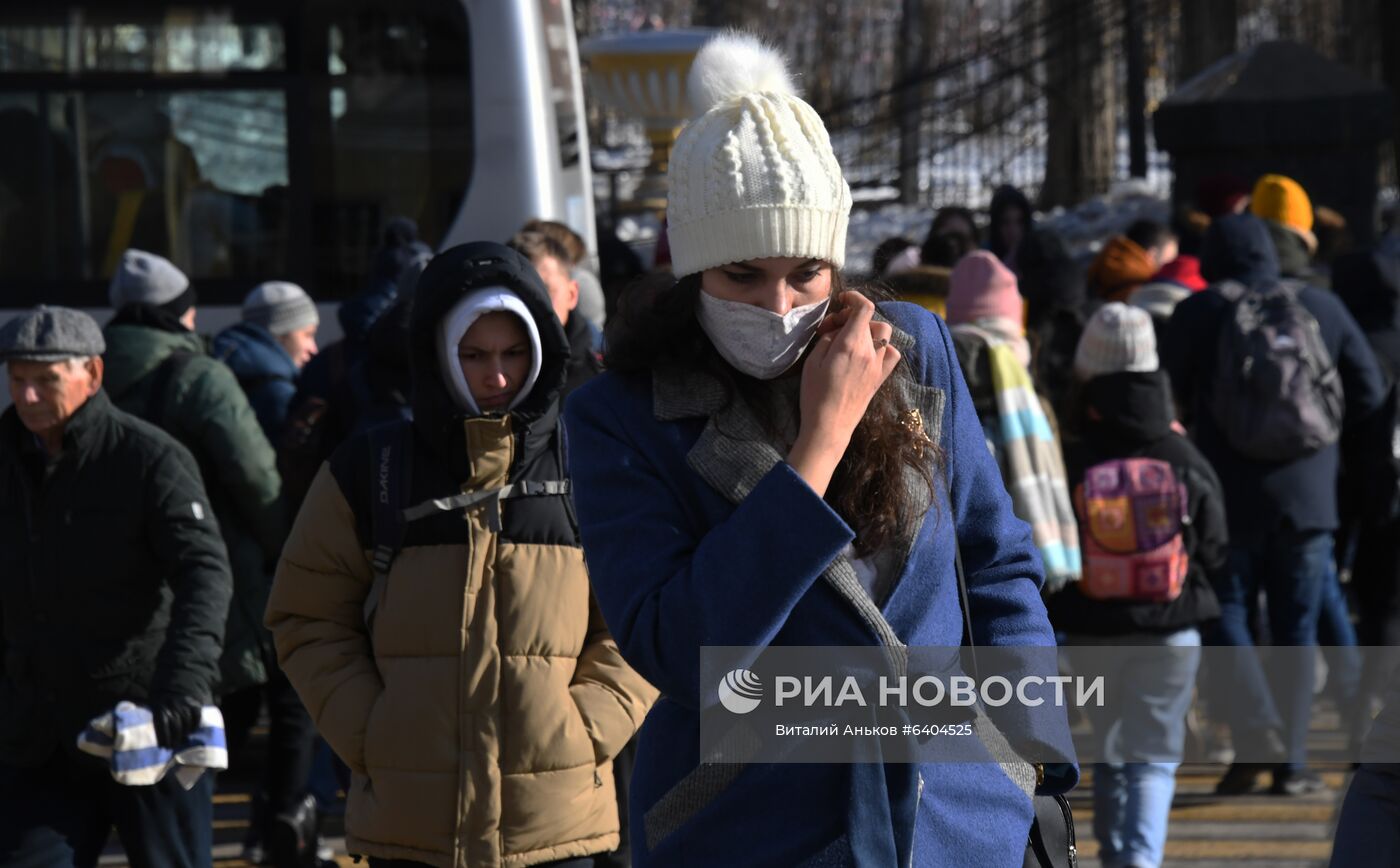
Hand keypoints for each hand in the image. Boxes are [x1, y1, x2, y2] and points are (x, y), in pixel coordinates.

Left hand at [150, 695, 203, 748]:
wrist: (173, 689)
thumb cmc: (163, 708)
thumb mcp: (156, 713)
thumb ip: (159, 727)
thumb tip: (163, 746)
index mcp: (161, 708)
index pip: (163, 725)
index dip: (164, 737)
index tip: (165, 747)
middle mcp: (173, 705)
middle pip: (176, 725)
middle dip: (175, 738)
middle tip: (175, 746)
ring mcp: (185, 704)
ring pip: (187, 721)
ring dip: (185, 733)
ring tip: (183, 740)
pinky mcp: (195, 704)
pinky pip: (197, 716)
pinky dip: (195, 725)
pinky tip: (191, 731)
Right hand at [788, 292, 900, 495]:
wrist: (829, 426)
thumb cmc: (815, 395)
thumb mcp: (812, 361)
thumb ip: (828, 339)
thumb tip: (837, 331)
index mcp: (850, 344)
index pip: (864, 307)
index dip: (854, 298)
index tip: (843, 300)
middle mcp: (869, 352)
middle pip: (872, 319)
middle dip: (854, 317)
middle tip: (833, 329)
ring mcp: (878, 366)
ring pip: (885, 334)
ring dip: (870, 330)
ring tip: (852, 339)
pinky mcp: (880, 378)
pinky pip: (893, 354)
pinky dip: (884, 348)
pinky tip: (868, 354)